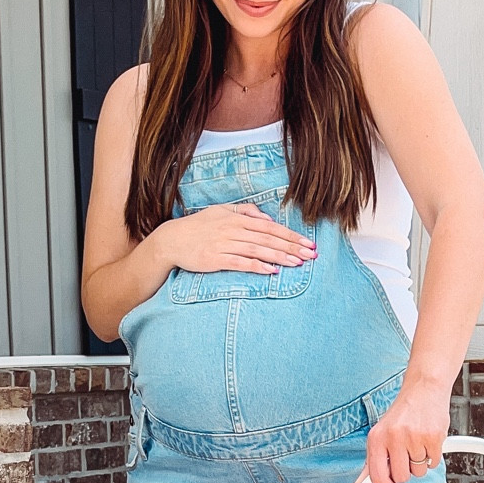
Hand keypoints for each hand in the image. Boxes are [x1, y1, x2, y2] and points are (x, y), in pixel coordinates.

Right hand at [159, 202, 316, 276]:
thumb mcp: (221, 211)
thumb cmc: (198, 226)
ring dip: (279, 257)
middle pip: (268, 238)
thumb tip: (267, 218)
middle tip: (311, 255)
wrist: (172, 240)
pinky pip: (240, 262)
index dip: (290, 235)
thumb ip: (245, 211)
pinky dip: (257, 266)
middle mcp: (233, 229)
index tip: (308, 243)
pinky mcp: (216, 259)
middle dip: (292, 246)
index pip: (270, 227)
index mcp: (237, 218)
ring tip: (297, 263)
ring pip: (258, 250)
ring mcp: (224, 244)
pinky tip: (271, 271)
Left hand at [363, 382, 450, 482]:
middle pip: (401, 477)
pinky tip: (426, 440)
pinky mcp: (433, 437)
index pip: (376, 476)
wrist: (423, 389)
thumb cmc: (401, 415)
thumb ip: (370, 465)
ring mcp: (414, 437)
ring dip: (419, 462)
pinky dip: (431, 455)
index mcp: (376, 438)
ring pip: (418, 472)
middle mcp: (393, 437)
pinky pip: (433, 463)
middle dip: (405, 470)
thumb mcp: (379, 436)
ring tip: (416, 442)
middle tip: (405, 453)